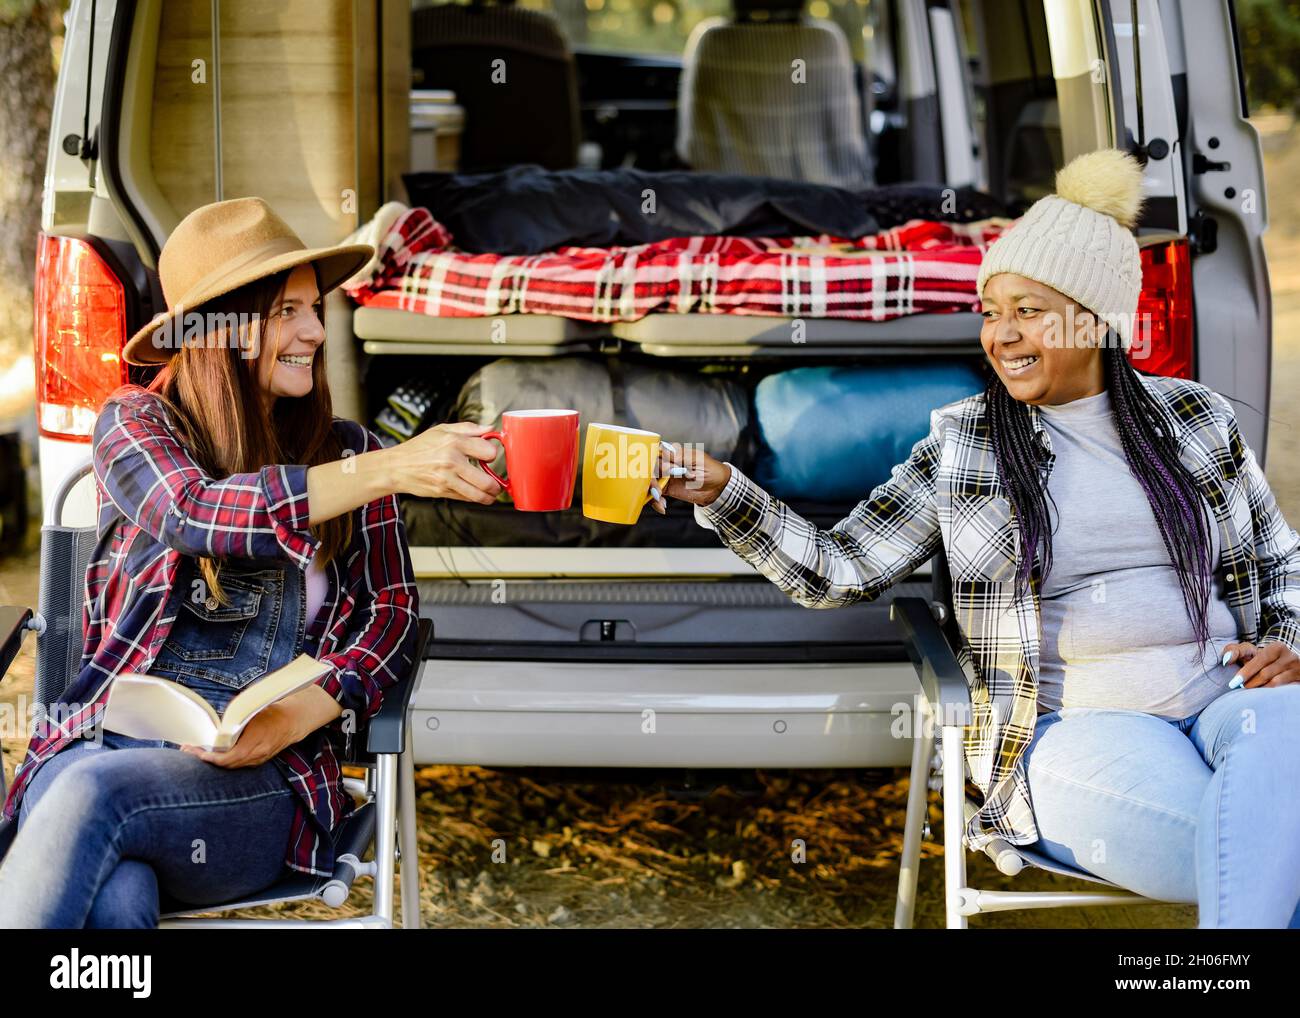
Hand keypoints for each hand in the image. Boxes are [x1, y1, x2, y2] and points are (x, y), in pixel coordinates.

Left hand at [181, 702, 301, 766]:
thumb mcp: (252, 712)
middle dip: (206, 758)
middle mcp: (257, 755)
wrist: (292, 721)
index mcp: (256, 742)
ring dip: (213, 760)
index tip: (198, 752)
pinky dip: (223, 760)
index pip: (229, 757)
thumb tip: (216, 725)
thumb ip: (235, 721)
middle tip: (187, 750)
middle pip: (227, 764)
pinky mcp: (258, 760)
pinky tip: (212, 754)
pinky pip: (237, 763)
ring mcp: (258, 759)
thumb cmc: (272, 713)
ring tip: (196, 752)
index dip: (211, 757)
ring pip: (231, 765)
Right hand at [386, 421, 503, 504]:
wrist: (396, 466)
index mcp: (454, 442)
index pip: (489, 452)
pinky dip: (474, 498)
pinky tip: (475, 493)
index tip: (489, 456)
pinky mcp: (442, 492)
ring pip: (478, 495)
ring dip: (489, 496)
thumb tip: (490, 428)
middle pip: (487, 480)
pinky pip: (466, 498)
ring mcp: (447, 479)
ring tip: (491, 493)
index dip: (492, 455)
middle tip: (497, 483)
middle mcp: (452, 461)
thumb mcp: (442, 430)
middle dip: (496, 485)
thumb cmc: (419, 447)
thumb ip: (469, 428)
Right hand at [650, 442, 730, 513]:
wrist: (718, 488)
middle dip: (650, 479)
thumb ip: (681, 456)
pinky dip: (655, 501)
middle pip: (648, 468)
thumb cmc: (711, 469)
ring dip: (651, 492)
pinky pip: (654, 495)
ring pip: (648, 482)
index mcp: (673, 452)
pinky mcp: (666, 489)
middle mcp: (666, 463)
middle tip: (659, 489)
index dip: (653, 461)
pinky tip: (662, 506)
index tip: (662, 471)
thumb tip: (664, 451)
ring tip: (660, 499)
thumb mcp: (698, 460)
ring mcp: (665, 477)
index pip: (654, 452)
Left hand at [1222, 640, 1299, 688]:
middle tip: (1240, 689)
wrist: (1284, 668)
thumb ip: (1234, 651)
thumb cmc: (1260, 661)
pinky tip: (1263, 696)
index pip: (1259, 659)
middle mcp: (1289, 656)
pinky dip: (1271, 694)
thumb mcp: (1248, 652)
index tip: (1234, 682)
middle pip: (1266, 673)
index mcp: (1276, 647)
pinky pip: (1284, 690)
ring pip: (1275, 683)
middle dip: (1250, 683)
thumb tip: (1226, 660)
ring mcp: (1297, 669)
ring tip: (1250, 693)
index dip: (1246, 671)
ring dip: (1260, 689)